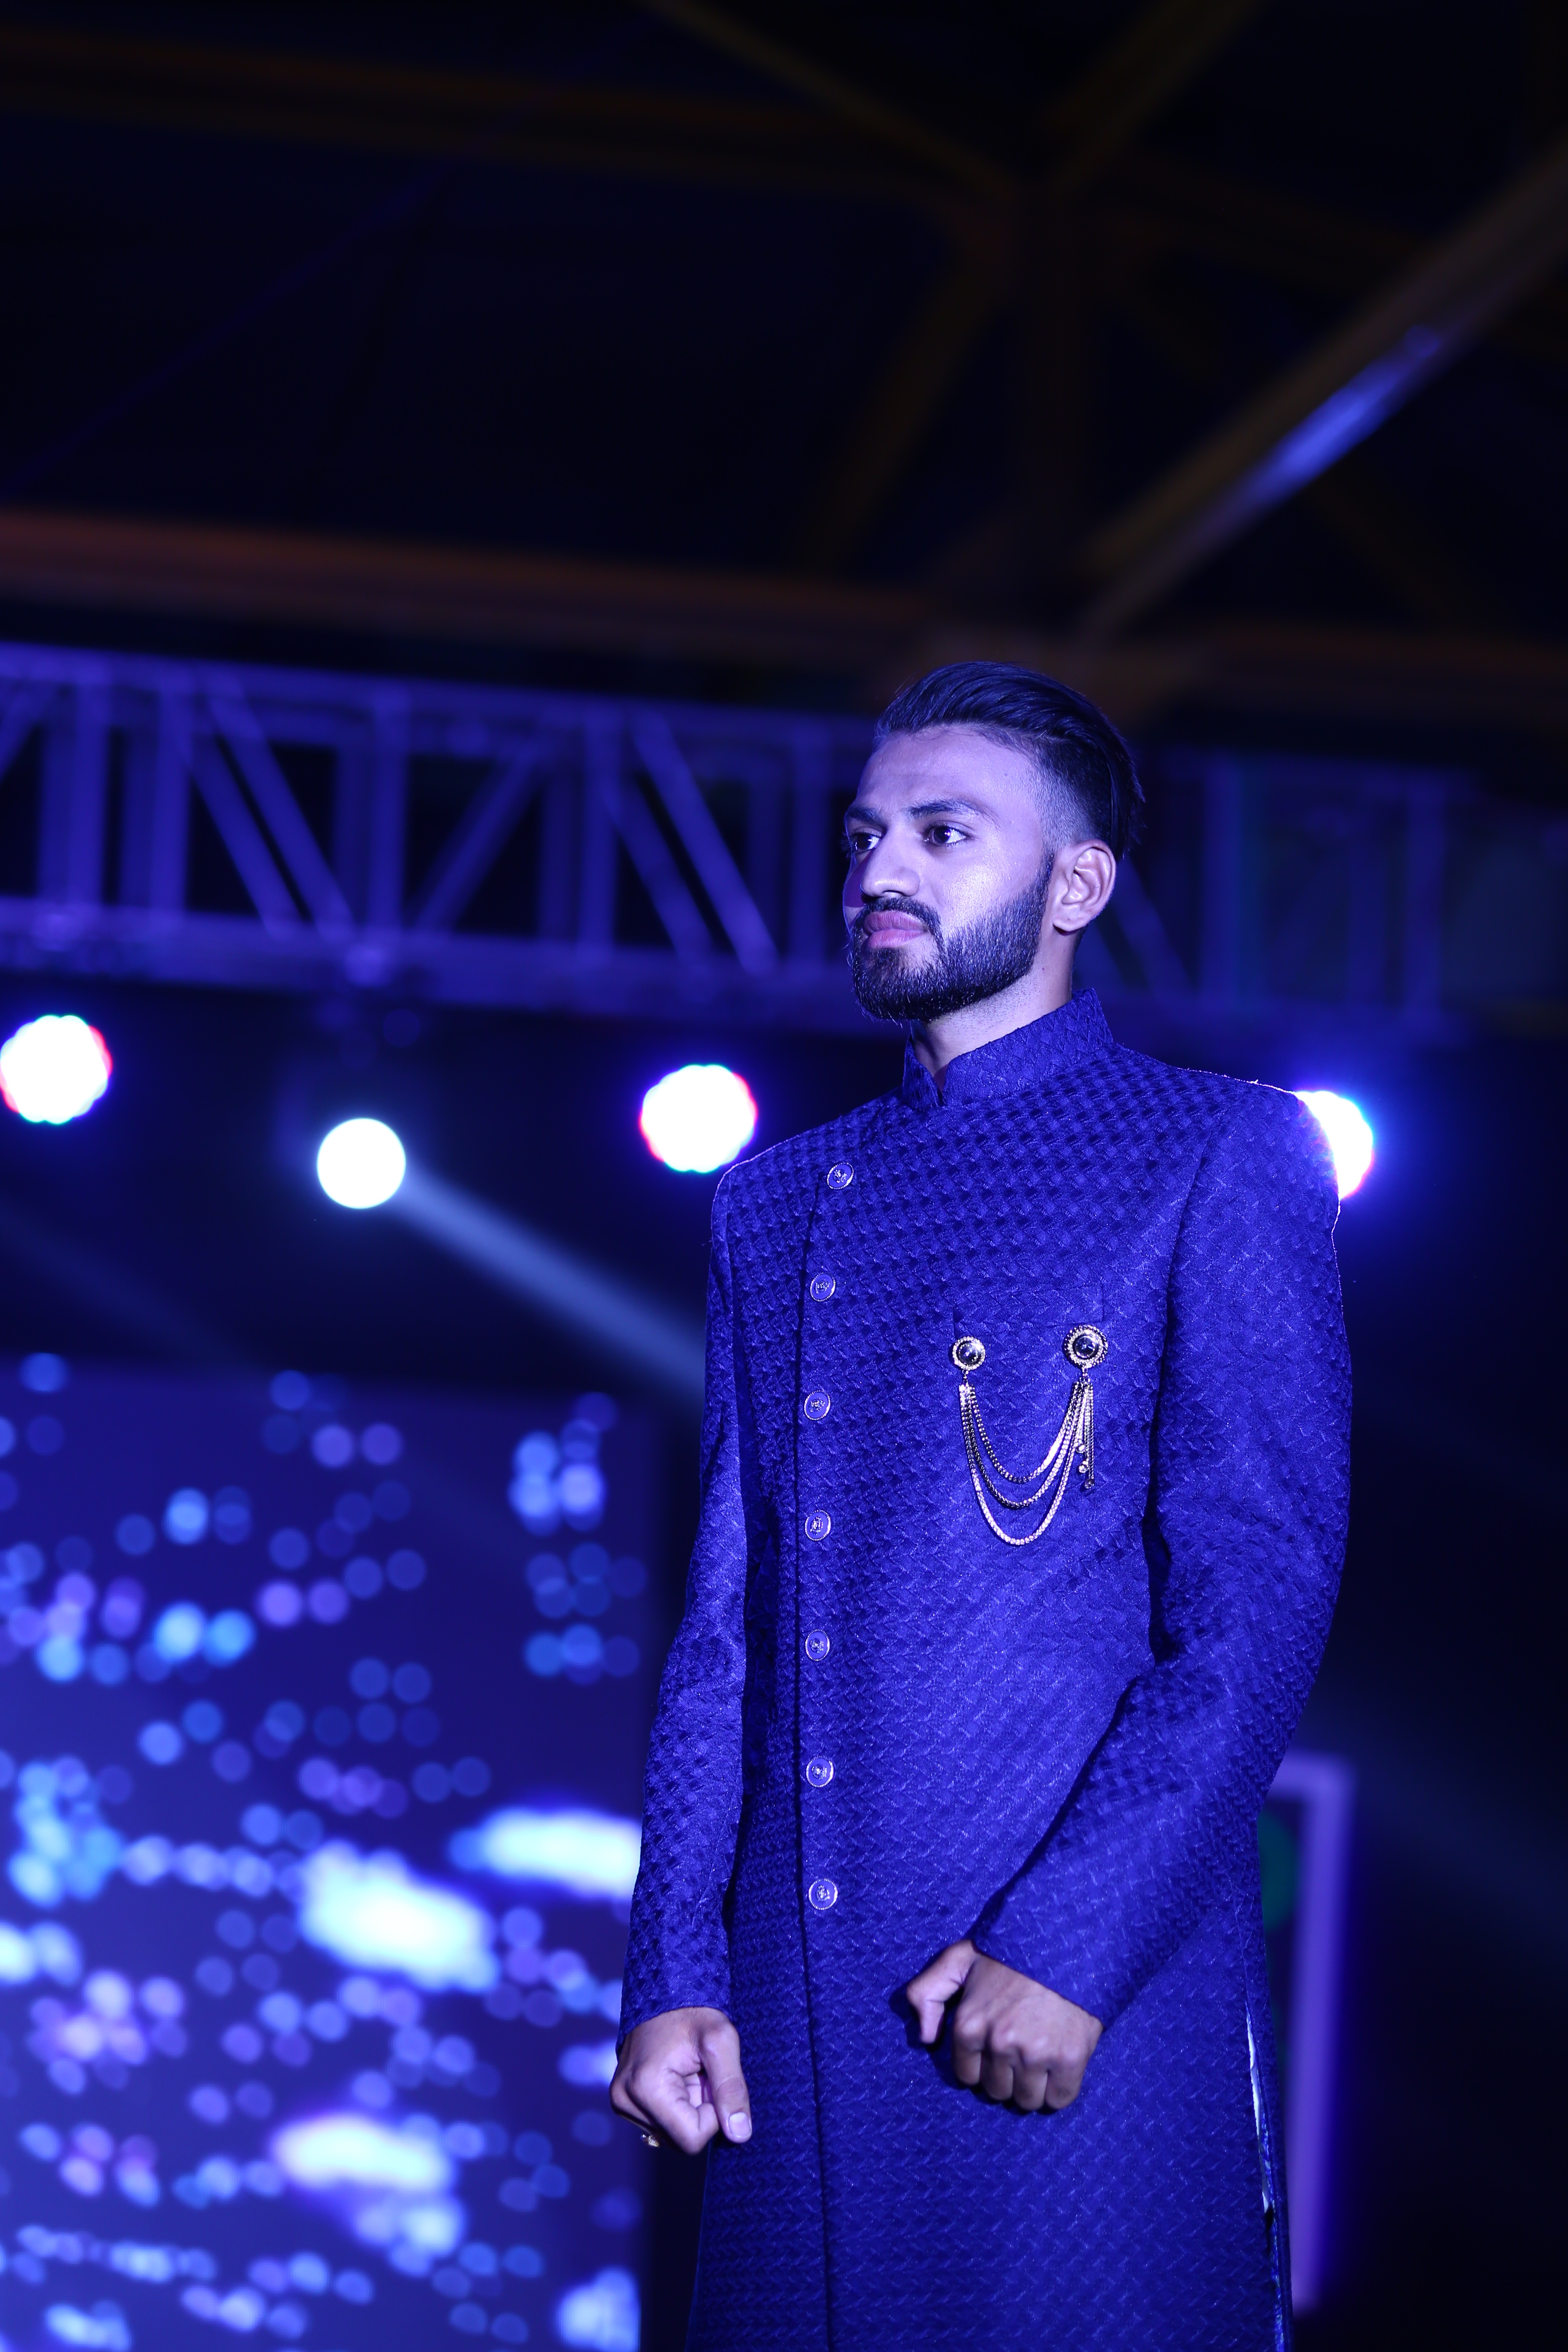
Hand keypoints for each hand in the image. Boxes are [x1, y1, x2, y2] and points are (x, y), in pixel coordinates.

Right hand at [610, 2006, 752, 2153]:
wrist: (665, 1991)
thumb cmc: (695, 2011)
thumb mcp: (721, 2041)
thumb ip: (732, 2088)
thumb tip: (740, 2135)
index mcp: (645, 2087)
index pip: (691, 2139)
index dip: (712, 2116)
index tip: (711, 2080)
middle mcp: (624, 2099)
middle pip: (679, 2139)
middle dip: (699, 2110)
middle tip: (700, 2074)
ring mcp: (620, 2101)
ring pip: (671, 2134)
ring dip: (688, 2108)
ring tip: (688, 2072)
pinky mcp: (623, 2100)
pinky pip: (660, 2124)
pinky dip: (676, 2106)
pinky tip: (677, 2077)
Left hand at [905, 1938, 1101, 2112]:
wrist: (1065, 1938)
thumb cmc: (1011, 1951)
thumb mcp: (958, 1958)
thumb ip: (927, 1992)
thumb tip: (925, 2038)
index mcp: (969, 2025)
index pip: (967, 2075)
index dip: (981, 2066)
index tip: (994, 2052)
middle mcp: (999, 2044)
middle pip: (997, 2091)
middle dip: (1005, 2077)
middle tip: (1018, 2054)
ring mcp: (1035, 2053)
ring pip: (1026, 2100)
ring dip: (1031, 2088)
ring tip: (1038, 2063)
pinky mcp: (1069, 2058)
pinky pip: (1060, 2099)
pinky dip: (1058, 2092)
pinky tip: (1059, 2071)